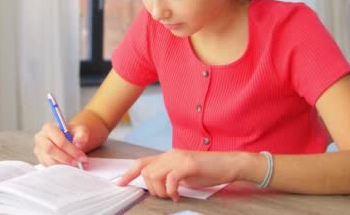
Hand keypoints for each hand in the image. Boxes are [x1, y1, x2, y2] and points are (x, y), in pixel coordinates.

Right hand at [33, 122, 88, 167]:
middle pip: (51, 150)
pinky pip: (49, 166)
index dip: (72, 150)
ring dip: (64, 165)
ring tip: (76, 166)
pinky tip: (69, 167)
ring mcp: (39, 150)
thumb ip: (81, 135)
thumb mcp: (80, 130)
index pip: (59, 141)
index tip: (82, 157)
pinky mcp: (41, 159)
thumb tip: (78, 144)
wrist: (67, 138)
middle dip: (66, 158)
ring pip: (49, 160)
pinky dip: (60, 169)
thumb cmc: (72, 133)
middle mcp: (41, 138)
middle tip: (78, 163)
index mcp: (49, 128)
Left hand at [117, 149, 240, 200]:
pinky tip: (178, 196)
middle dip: (150, 188)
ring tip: (171, 195)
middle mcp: (171, 154)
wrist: (229, 164)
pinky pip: (170, 179)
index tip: (120, 183)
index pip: (143, 162)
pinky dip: (170, 190)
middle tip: (164, 195)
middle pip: (146, 171)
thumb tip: (156, 185)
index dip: (129, 173)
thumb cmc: (208, 170)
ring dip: (159, 190)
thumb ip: (170, 175)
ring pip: (154, 174)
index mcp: (169, 156)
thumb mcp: (184, 173)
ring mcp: (179, 158)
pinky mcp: (189, 164)